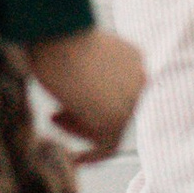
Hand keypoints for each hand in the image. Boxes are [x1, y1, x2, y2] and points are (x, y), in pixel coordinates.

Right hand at [27, 27, 144, 164]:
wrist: (56, 33)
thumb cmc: (58, 39)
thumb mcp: (81, 58)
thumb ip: (92, 80)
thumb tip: (83, 105)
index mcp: (135, 62)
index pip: (117, 95)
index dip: (89, 104)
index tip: (65, 109)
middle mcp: (140, 81)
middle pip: (115, 113)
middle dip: (82, 117)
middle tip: (54, 115)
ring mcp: (131, 101)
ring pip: (109, 130)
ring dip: (79, 130)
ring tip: (53, 117)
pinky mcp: (117, 118)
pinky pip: (108, 146)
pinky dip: (92, 156)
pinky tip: (74, 159)